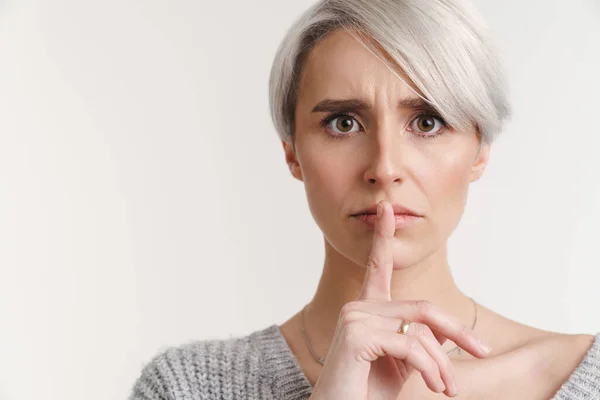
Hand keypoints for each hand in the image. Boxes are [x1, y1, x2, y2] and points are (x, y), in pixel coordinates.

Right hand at [310, 200, 492, 398]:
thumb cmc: (367, 392)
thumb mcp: (403, 365)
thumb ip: (419, 342)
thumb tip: (448, 333)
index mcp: (368, 309)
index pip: (377, 266)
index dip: (384, 237)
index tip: (388, 210)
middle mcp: (359, 307)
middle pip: (422, 309)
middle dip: (457, 332)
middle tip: (481, 352)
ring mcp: (356, 317)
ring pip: (420, 331)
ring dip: (442, 363)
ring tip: (446, 389)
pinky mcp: (357, 334)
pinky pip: (411, 345)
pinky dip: (430, 369)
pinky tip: (431, 386)